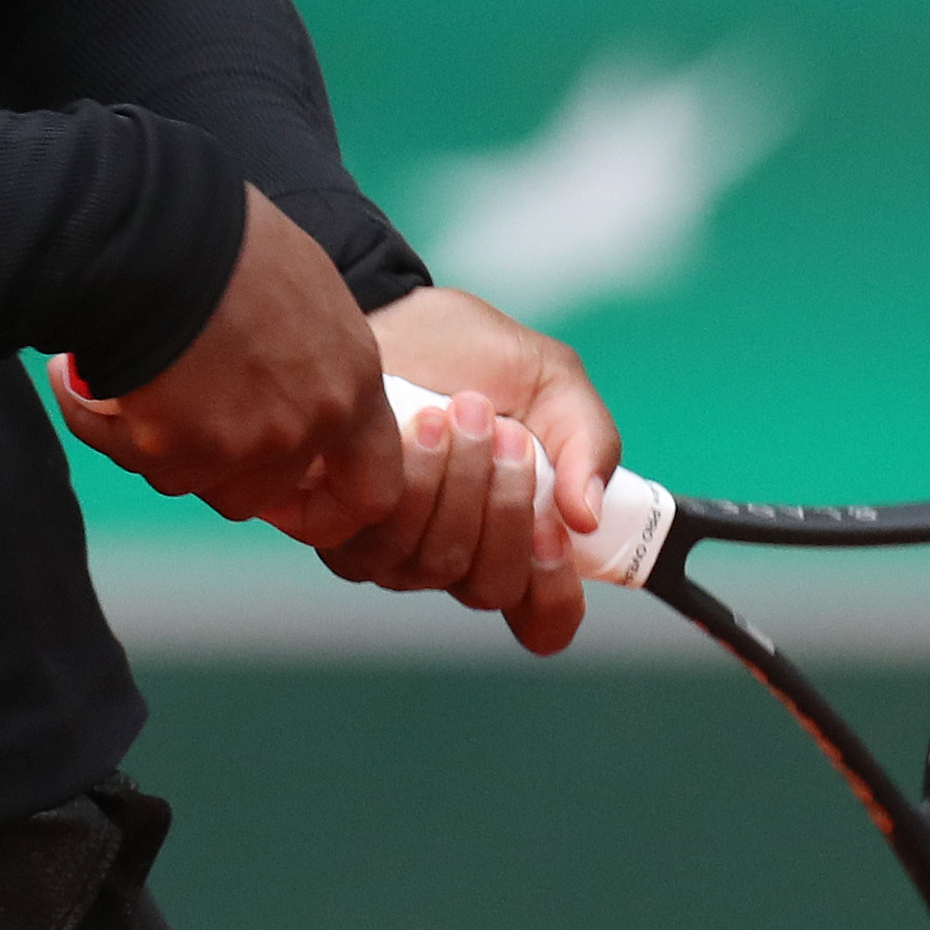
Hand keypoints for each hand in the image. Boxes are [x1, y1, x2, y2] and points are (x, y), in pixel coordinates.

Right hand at [52, 187, 403, 546]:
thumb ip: (313, 361)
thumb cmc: (229, 236)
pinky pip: (128, 453)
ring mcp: (239, 443)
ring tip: (129, 369)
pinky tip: (80, 374)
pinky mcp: (171, 446)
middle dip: (214, 466)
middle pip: (256, 496)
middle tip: (179, 415)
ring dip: (155, 440)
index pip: (372, 492)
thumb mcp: (307, 293)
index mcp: (350, 384)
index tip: (294, 496)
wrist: (160, 227)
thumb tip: (287, 386)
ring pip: (188, 481)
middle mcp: (303, 425)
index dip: (329, 504)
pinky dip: (98, 419)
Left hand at [320, 287, 620, 656]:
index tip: (558, 529)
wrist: (395, 309)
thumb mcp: (554, 381)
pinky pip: (376, 538)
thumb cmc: (477, 353)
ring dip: (458, 485)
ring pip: (435, 565)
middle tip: (507, 433)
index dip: (555, 593)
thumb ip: (588, 440)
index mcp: (516, 540)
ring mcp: (394, 552)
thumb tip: (585, 514)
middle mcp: (455, 557)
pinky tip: (418, 423)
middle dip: (505, 509)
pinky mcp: (340, 526)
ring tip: (462, 411)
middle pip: (490, 587)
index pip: (543, 620)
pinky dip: (409, 479)